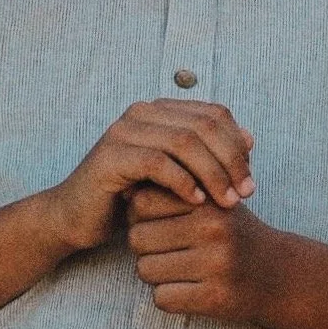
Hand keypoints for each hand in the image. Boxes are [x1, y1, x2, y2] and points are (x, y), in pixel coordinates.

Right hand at [45, 100, 253, 255]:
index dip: (238, 146)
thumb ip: (208, 155)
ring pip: (184, 142)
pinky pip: (157, 163)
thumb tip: (250, 138)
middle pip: (203, 126)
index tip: (250, 182)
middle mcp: (142, 113)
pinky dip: (183, 182)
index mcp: (160, 111)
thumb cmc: (130, 198)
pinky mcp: (110, 156)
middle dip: (230, 161)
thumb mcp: (176, 175)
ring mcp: (123, 131)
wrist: (77, 217)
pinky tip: (197, 202)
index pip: (214, 114)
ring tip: (226, 202)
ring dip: (212, 174)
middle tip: (244, 194)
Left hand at [125, 182, 284, 325]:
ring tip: (177, 270)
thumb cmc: (234, 235)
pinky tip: (187, 290)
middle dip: (144, 248)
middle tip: (165, 252)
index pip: (142, 202)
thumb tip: (124, 192)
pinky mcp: (214, 297)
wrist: (279, 275)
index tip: (157, 224)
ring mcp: (215, 264)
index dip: (140, 216)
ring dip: (154, 274)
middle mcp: (213, 229)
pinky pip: (162, 298)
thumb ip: (175, 192)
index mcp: (209, 201)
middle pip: (138, 238)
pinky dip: (168, 297)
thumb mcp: (212, 203)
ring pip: (145, 270)